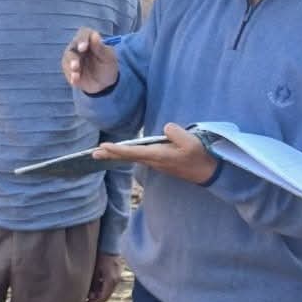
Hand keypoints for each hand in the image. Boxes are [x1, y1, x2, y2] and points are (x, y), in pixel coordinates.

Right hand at [62, 28, 118, 93]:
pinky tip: (75, 80)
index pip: (84, 34)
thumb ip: (101, 48)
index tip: (83, 47)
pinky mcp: (69, 70)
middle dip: (74, 56)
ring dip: (71, 65)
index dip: (82, 39)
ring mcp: (72, 58)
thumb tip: (94, 35)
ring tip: (76, 73)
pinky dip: (71, 76)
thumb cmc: (107, 66)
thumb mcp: (109, 58)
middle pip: (72, 46)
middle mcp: (78, 47)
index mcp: (90, 40)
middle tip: (76, 65)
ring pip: (68, 58)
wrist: (105, 83)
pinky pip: (68, 72)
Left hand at [86, 252, 121, 301]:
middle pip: (107, 295)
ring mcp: (118, 278)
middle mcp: (116, 281)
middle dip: (97, 298)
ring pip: (108, 290)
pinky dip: (103, 287)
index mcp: (111, 281)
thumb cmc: (101, 257)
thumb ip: (93, 284)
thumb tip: (90, 295)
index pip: (103, 297)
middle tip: (87, 299)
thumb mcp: (95, 271)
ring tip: (90, 292)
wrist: (110, 246)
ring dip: (100, 293)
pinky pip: (110, 285)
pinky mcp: (117, 275)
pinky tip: (96, 285)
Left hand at [93, 122, 216, 183]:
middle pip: (128, 157)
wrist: (208, 171)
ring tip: (102, 151)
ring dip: (117, 154)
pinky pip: (139, 157)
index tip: (103, 147)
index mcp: (159, 156)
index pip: (134, 153)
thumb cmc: (199, 155)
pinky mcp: (160, 162)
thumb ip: (176, 132)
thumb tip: (165, 129)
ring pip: (133, 157)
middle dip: (111, 154)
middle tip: (93, 153)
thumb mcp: (190, 141)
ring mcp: (156, 163)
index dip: (118, 150)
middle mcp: (154, 161)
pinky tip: (122, 152)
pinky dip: (128, 154)